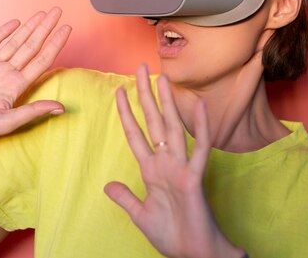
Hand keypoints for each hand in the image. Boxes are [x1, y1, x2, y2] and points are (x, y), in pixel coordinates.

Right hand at [0, 7, 70, 151]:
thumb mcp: (6, 122)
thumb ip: (33, 112)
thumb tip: (61, 108)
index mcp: (16, 86)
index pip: (42, 60)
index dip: (55, 44)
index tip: (67, 29)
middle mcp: (6, 74)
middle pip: (31, 46)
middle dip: (45, 28)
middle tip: (58, 11)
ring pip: (14, 42)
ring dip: (28, 28)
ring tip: (43, 13)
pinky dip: (2, 32)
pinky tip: (15, 23)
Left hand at [104, 65, 243, 257]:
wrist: (192, 254)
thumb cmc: (171, 234)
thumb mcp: (140, 214)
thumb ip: (125, 197)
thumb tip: (108, 185)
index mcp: (152, 171)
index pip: (136, 134)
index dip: (126, 113)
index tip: (118, 92)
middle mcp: (165, 163)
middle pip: (153, 122)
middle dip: (145, 95)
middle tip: (141, 68)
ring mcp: (180, 168)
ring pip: (172, 129)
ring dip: (167, 103)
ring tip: (162, 78)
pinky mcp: (194, 178)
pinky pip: (198, 150)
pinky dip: (199, 128)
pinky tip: (198, 107)